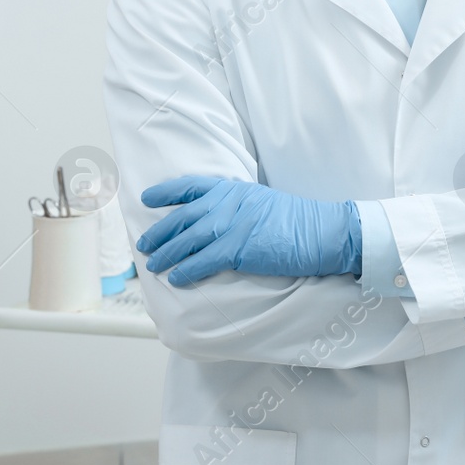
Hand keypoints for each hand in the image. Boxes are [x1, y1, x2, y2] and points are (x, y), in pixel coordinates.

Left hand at [137, 176, 360, 286]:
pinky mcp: (237, 249)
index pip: (191, 186)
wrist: (321, 232)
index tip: (147, 198)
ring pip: (186, 241)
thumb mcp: (263, 201)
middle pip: (182, 217)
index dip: (166, 192)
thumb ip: (237, 206)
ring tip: (153, 265)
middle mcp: (228, 203)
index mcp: (234, 189)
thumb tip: (216, 220)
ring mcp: (231, 225)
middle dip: (159, 232)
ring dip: (166, 254)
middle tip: (144, 244)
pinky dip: (185, 271)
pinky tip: (176, 278)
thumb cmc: (297, 221)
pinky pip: (202, 262)